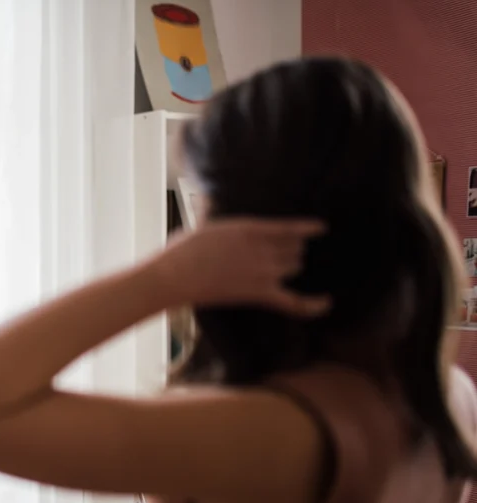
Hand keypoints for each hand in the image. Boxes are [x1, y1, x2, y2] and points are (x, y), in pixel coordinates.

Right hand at [154, 217, 330, 316]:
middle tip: (282, 252)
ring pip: (294, 267)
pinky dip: (313, 304)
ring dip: (292, 265)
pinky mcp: (259, 294)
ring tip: (286, 265)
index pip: (289, 228)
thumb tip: (208, 198)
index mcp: (250, 228)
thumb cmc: (182, 250)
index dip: (306, 229)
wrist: (175, 276)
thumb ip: (211, 209)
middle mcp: (264, 248)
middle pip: (294, 248)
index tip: (319, 228)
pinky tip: (327, 302)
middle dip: (292, 249)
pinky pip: (295, 302)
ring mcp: (264, 272)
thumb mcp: (202, 223)